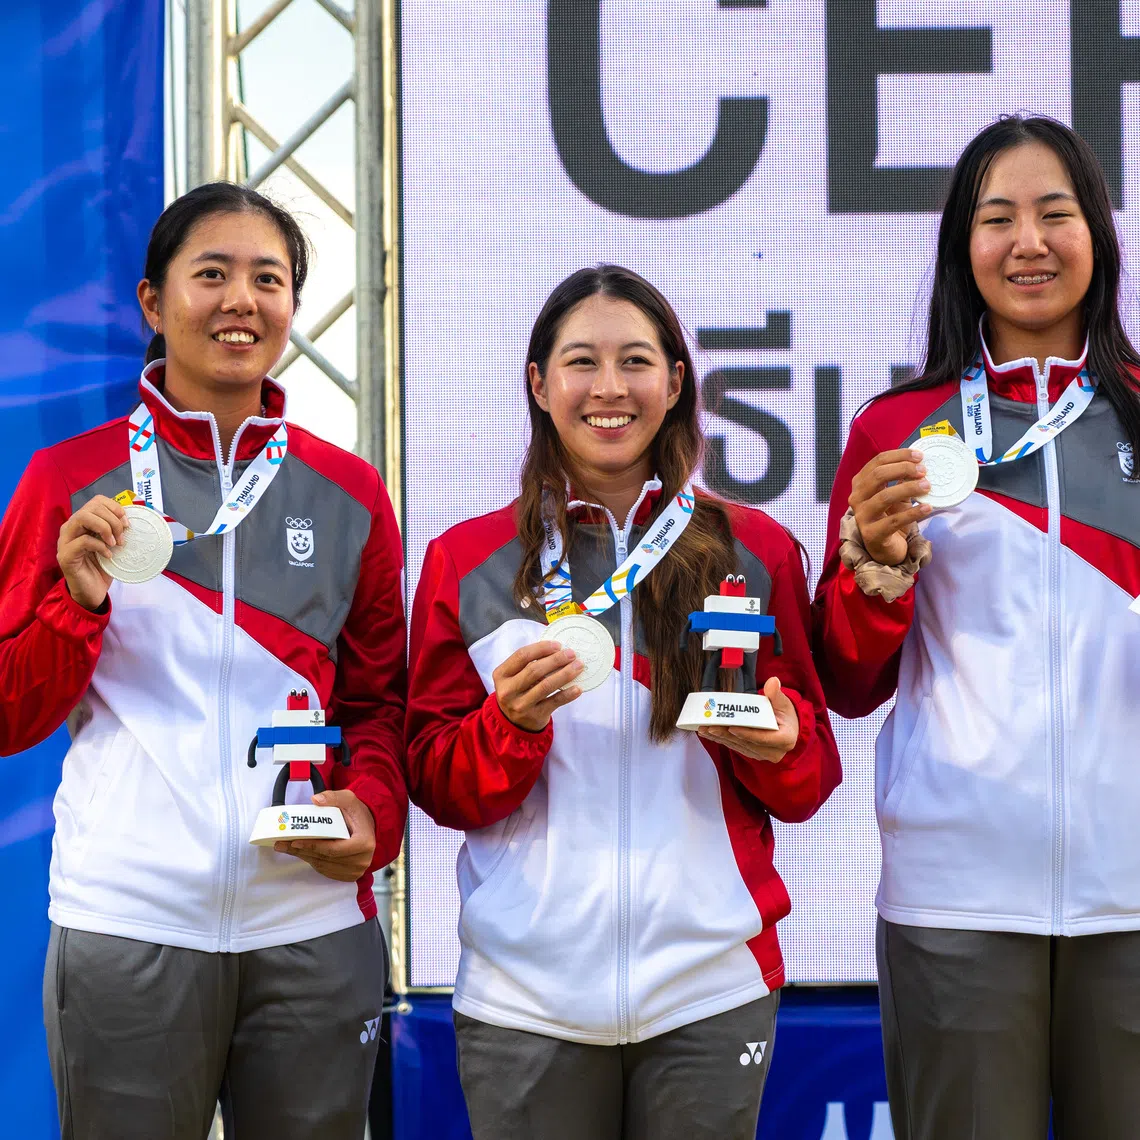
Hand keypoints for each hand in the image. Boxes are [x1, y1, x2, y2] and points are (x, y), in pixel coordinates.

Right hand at [57, 495, 127, 611]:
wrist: (92, 592)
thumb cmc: (102, 567)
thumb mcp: (112, 545)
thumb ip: (115, 531)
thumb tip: (129, 519)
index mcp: (82, 523)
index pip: (96, 501)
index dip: (114, 507)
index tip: (127, 523)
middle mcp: (70, 528)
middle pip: (90, 508)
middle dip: (112, 520)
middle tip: (122, 537)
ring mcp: (65, 541)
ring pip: (82, 518)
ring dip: (104, 528)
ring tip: (115, 543)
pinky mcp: (66, 555)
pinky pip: (83, 541)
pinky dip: (100, 546)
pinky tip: (108, 555)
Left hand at [274, 789, 375, 881]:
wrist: (368, 825)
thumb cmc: (357, 813)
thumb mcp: (347, 799)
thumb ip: (332, 797)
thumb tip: (316, 800)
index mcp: (364, 842)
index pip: (334, 849)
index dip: (313, 846)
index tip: (295, 841)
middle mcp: (361, 860)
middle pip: (325, 859)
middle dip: (302, 851)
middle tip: (282, 844)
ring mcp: (355, 870)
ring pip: (323, 866)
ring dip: (304, 857)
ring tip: (286, 847)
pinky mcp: (348, 875)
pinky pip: (326, 871)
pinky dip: (312, 862)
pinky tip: (301, 852)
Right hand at [494, 640, 583, 731]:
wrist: (514, 723)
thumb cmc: (518, 691)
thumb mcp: (514, 677)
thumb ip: (528, 663)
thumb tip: (557, 650)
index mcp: (501, 674)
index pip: (522, 656)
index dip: (541, 648)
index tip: (558, 645)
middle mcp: (508, 690)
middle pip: (534, 670)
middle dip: (556, 659)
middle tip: (571, 654)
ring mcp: (521, 705)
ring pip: (546, 685)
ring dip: (565, 674)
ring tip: (578, 666)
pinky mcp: (534, 716)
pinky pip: (555, 701)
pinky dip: (568, 694)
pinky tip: (578, 688)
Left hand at [697, 677, 800, 764]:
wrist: (788, 728)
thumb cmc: (786, 715)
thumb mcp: (784, 703)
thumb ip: (776, 694)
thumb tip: (773, 682)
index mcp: (785, 739)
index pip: (763, 738)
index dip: (747, 734)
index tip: (731, 728)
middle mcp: (774, 752)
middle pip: (747, 743)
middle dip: (726, 735)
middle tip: (709, 726)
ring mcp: (762, 755)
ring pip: (738, 746)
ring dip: (720, 738)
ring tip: (704, 729)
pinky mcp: (752, 754)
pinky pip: (736, 747)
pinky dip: (722, 740)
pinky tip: (709, 734)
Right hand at [848, 448, 932, 565]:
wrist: (886, 547)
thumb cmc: (890, 516)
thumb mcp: (896, 494)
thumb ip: (902, 479)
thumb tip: (920, 462)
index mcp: (861, 484)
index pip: (877, 462)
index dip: (899, 456)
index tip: (920, 456)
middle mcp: (857, 498)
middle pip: (878, 476)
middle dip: (903, 469)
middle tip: (924, 471)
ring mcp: (862, 516)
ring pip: (885, 497)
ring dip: (909, 488)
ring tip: (927, 486)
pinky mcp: (872, 534)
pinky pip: (894, 520)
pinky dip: (913, 513)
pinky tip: (927, 508)